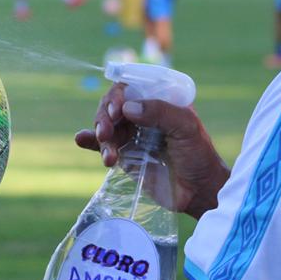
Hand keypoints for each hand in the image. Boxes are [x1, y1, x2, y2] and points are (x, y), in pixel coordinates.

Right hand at [74, 84, 227, 219]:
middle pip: (113, 105)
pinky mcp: (125, 155)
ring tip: (109, 156)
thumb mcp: (187, 127)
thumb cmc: (199, 155)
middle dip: (105, 116)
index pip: (131, 87)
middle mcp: (143, 114)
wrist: (198, 192)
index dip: (118, 94)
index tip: (116, 110)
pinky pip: (103, 144)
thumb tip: (128, 108)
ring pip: (106, 126)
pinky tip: (81, 139)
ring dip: (101, 136)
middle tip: (106, 132)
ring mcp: (132, 135)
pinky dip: (90, 141)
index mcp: (159, 100)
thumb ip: (161, 112)